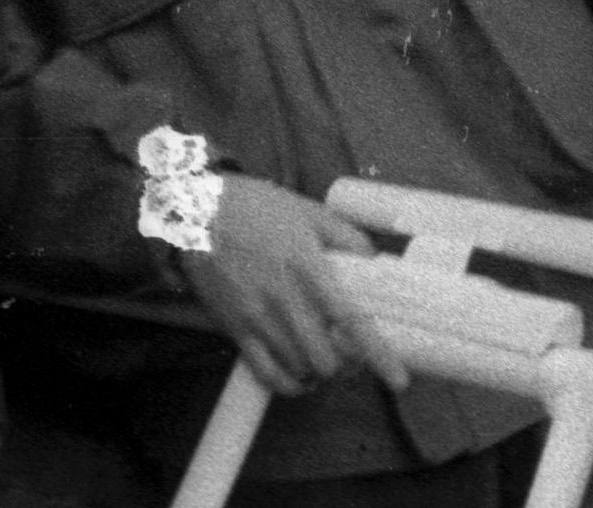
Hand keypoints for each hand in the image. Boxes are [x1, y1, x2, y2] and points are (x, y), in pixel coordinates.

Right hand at [181, 180, 401, 396]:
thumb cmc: (256, 208)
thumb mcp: (308, 211)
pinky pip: (267, 375)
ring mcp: (258, 318)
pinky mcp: (235, 330)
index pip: (350, 319)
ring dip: (319, 374)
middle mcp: (285, 299)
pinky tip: (298, 377)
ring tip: (325, 363)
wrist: (195, 211)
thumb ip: (346, 236)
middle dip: (346, 366)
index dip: (378, 353)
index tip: (398, 380)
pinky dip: (288, 385)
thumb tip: (376, 262)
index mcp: (309, 267)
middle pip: (327, 358)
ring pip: (300, 370)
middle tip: (351, 357)